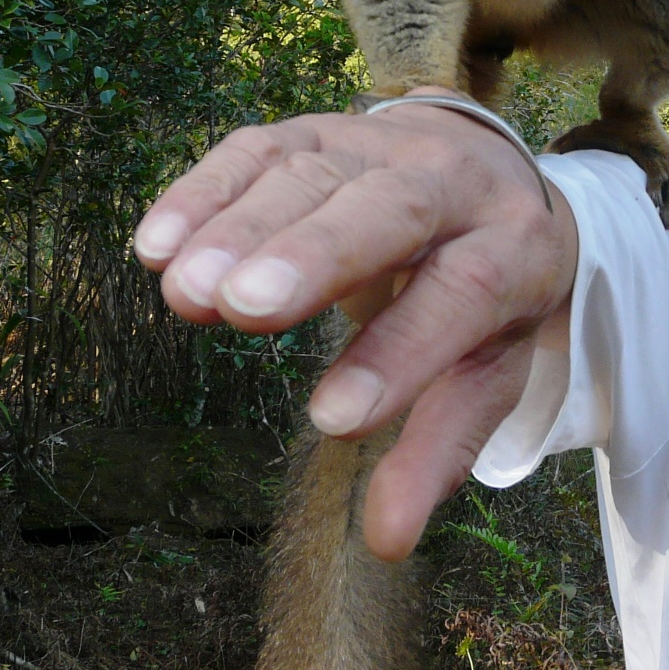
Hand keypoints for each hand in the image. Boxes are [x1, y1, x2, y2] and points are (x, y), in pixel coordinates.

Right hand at [131, 90, 578, 558]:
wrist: (494, 171)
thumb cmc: (488, 293)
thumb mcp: (487, 368)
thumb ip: (438, 448)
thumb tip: (386, 541)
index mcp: (513, 250)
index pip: (464, 295)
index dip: (401, 355)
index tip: (332, 421)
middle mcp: (455, 181)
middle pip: (390, 209)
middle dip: (318, 256)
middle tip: (247, 310)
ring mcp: (382, 144)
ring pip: (314, 172)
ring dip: (242, 228)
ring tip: (185, 293)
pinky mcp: (317, 128)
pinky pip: (259, 148)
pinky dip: (203, 191)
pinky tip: (155, 245)